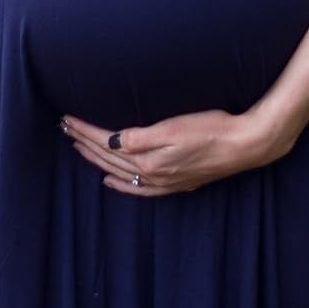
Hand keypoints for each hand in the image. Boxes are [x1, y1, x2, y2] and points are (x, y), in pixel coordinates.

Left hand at [59, 107, 284, 196]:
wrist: (244, 145)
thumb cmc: (211, 129)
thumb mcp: (174, 128)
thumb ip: (140, 138)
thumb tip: (112, 142)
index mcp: (148, 157)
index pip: (106, 143)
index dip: (85, 130)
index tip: (67, 119)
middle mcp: (151, 173)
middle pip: (108, 158)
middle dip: (84, 143)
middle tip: (64, 128)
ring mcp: (163, 180)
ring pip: (119, 171)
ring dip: (96, 159)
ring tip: (78, 147)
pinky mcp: (175, 182)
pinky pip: (138, 188)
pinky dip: (120, 184)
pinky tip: (110, 181)